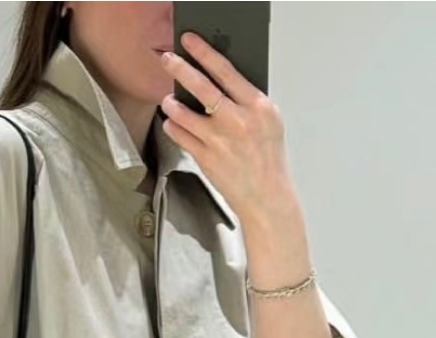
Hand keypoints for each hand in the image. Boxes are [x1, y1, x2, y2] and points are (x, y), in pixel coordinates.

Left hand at [158, 32, 295, 228]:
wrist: (266, 197)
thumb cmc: (268, 159)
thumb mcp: (269, 122)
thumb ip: (247, 101)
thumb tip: (221, 80)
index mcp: (257, 106)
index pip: (226, 70)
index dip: (204, 52)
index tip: (189, 41)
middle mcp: (237, 120)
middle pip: (202, 86)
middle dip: (180, 69)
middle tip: (167, 59)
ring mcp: (220, 140)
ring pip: (184, 113)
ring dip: (171, 104)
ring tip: (168, 100)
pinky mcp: (206, 158)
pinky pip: (181, 136)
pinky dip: (173, 127)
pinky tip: (172, 123)